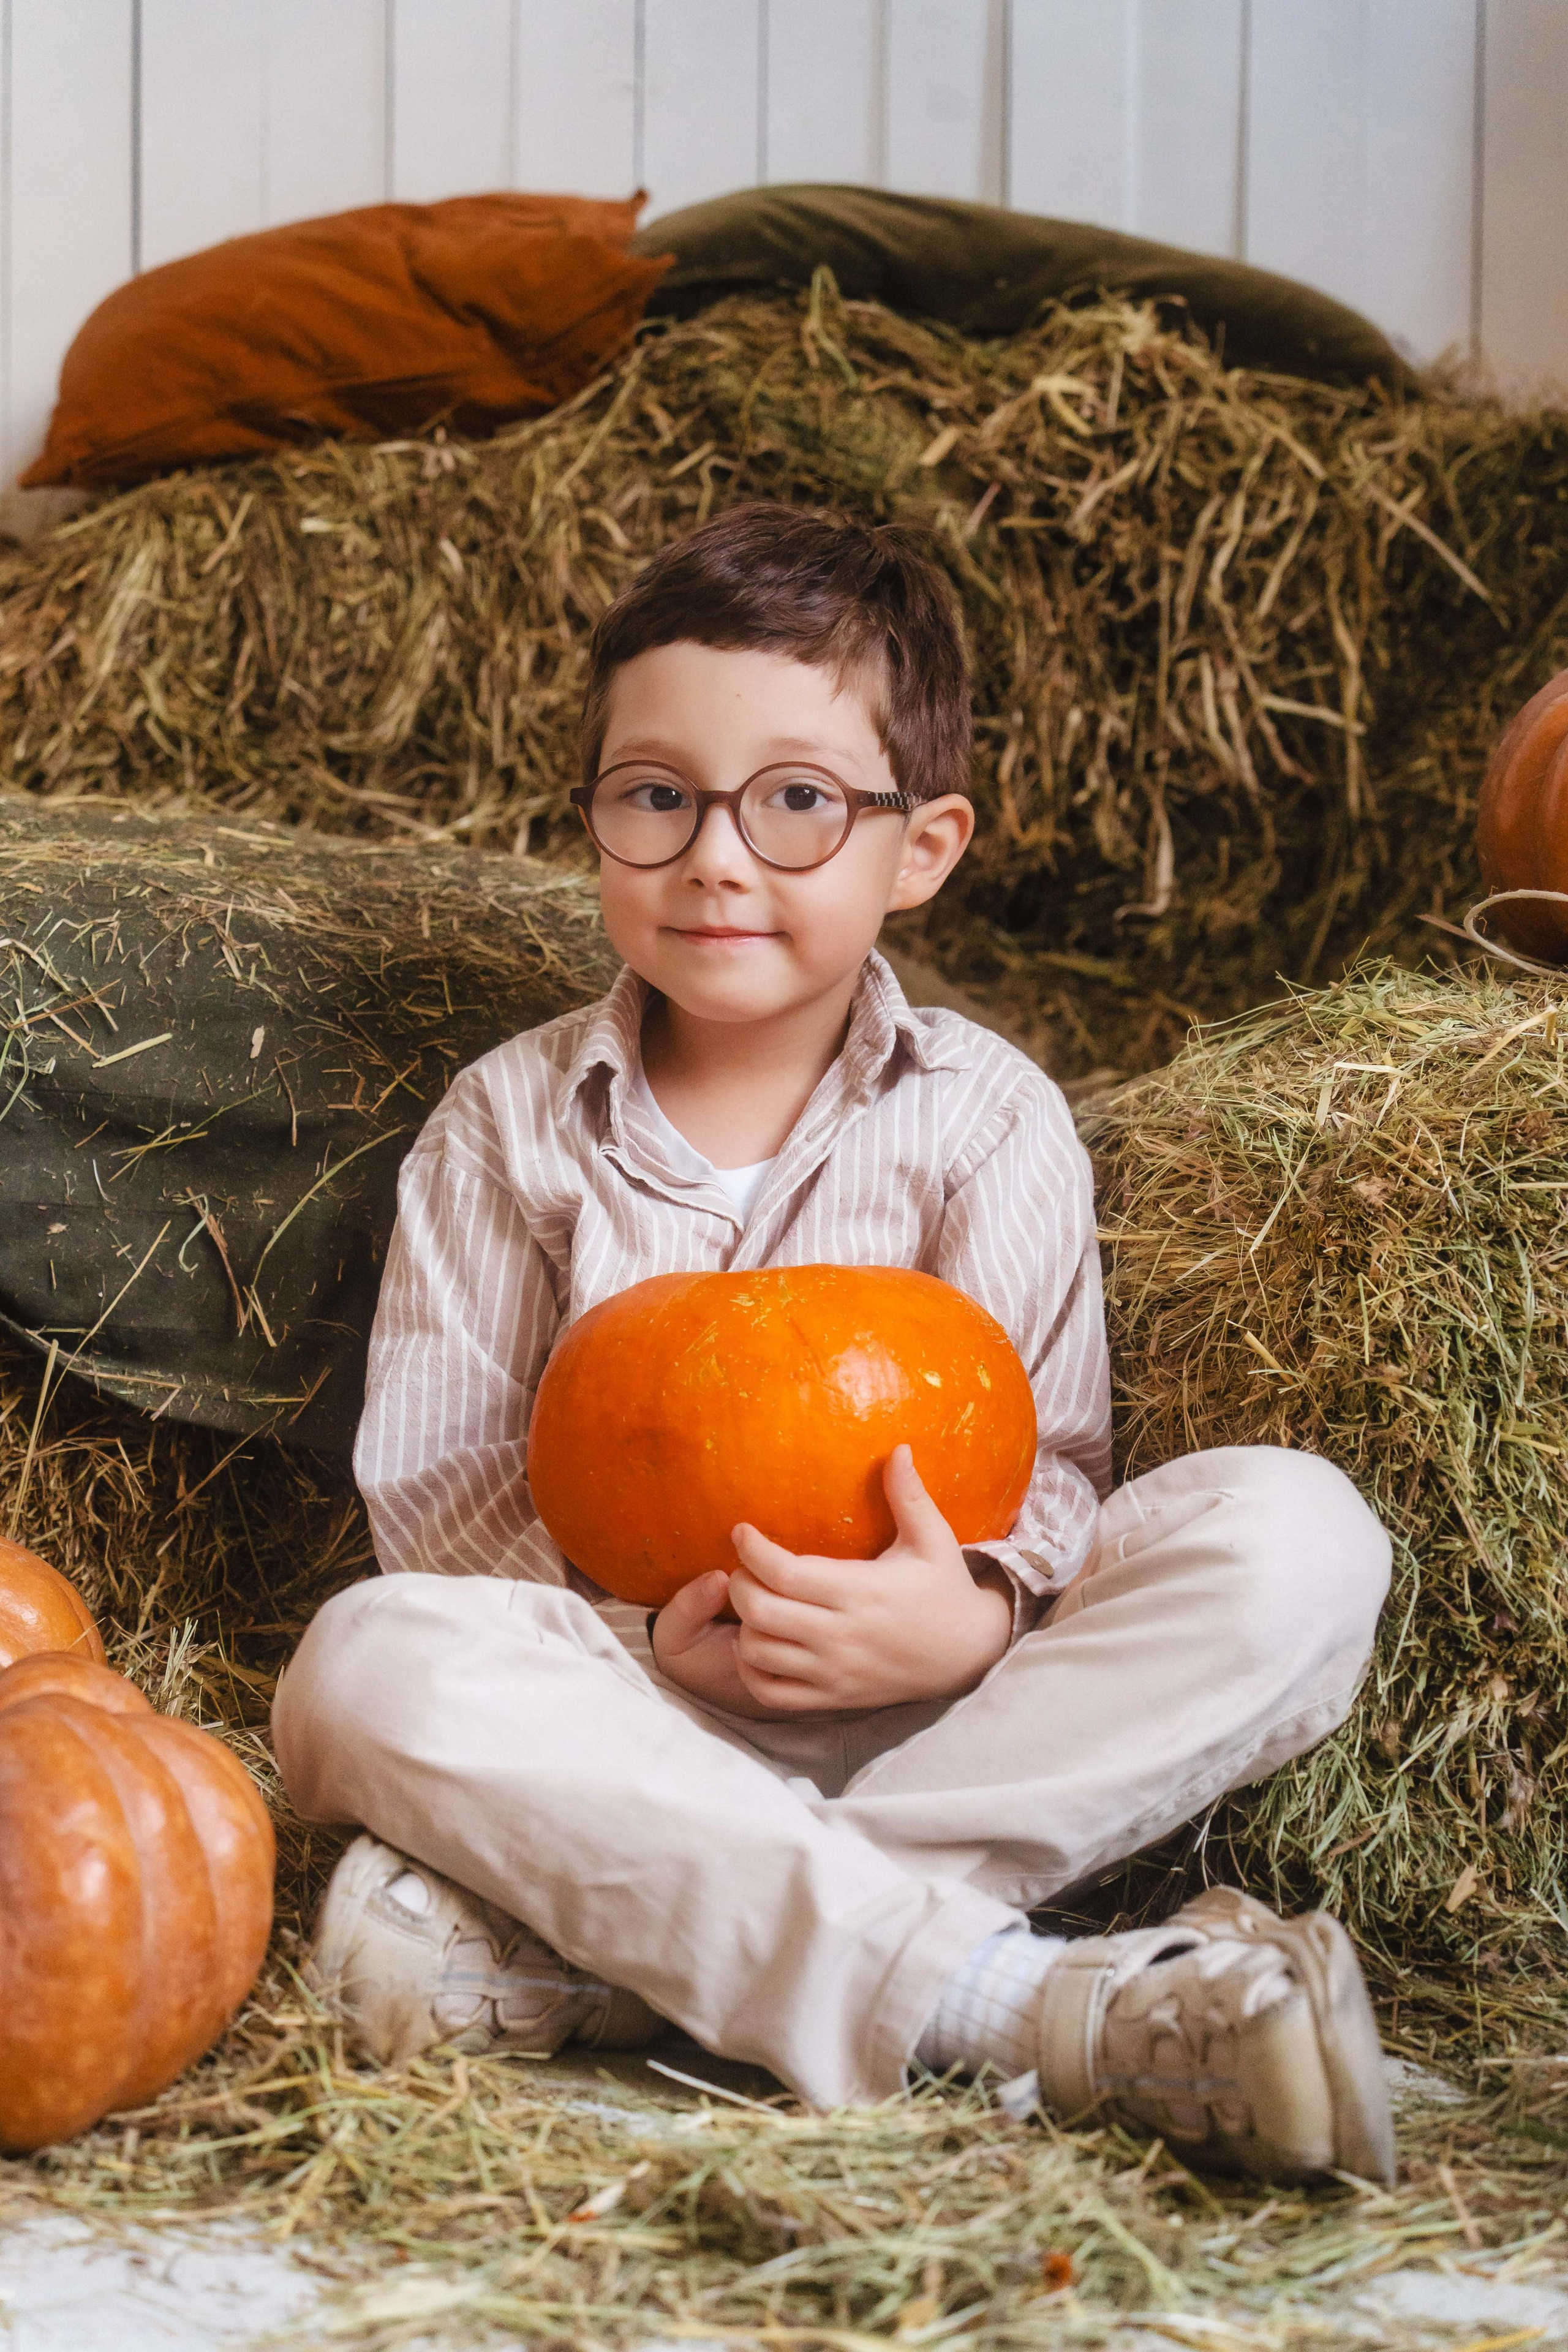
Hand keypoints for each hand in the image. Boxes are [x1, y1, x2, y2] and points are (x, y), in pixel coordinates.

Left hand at [652, 1446, 1012, 1715]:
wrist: (968, 1654)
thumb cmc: (944, 1589)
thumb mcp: (934, 1539)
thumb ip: (909, 1495)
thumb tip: (898, 1447)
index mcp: (861, 1591)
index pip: (786, 1574)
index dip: (752, 1550)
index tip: (742, 1530)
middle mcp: (842, 1636)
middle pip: (760, 1613)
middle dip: (740, 1585)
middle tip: (747, 1567)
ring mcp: (835, 1672)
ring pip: (759, 1653)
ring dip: (744, 1626)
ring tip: (756, 1602)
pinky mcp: (832, 1698)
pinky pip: (771, 1693)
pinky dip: (753, 1669)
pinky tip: (761, 1644)